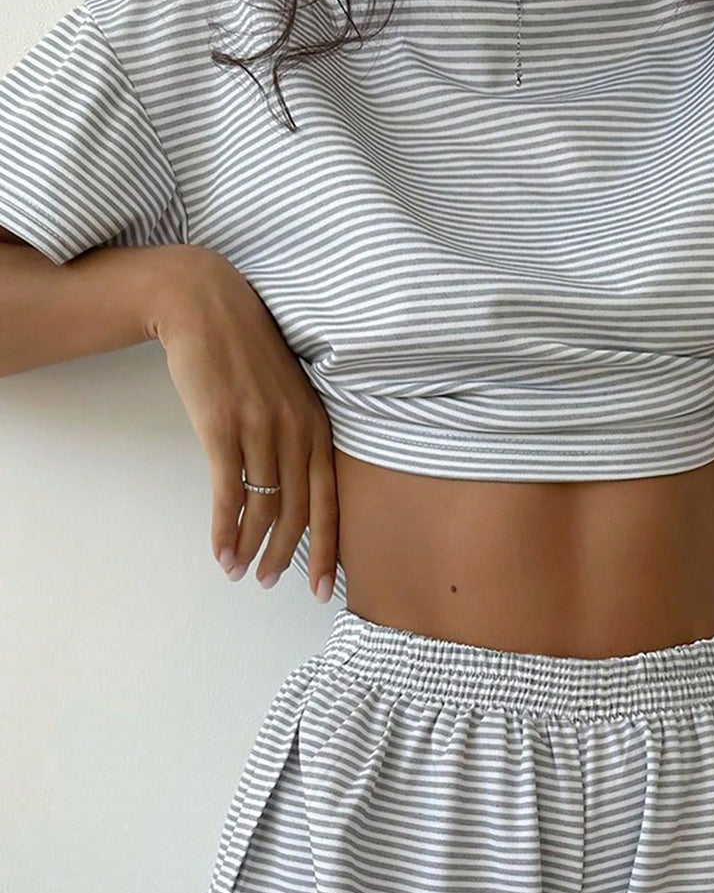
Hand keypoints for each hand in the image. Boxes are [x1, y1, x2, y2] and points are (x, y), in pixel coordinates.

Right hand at [146, 246, 339, 601]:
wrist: (204, 304)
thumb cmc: (245, 352)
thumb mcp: (289, 393)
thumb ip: (298, 435)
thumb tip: (295, 487)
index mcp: (317, 427)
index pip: (329, 501)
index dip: (327, 550)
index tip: (323, 589)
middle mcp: (295, 431)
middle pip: (297, 512)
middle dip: (286, 556)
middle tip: (270, 583)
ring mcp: (260, 429)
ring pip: (262, 508)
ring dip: (250, 548)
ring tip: (239, 572)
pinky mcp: (221, 427)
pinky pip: (228, 492)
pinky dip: (224, 529)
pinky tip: (220, 551)